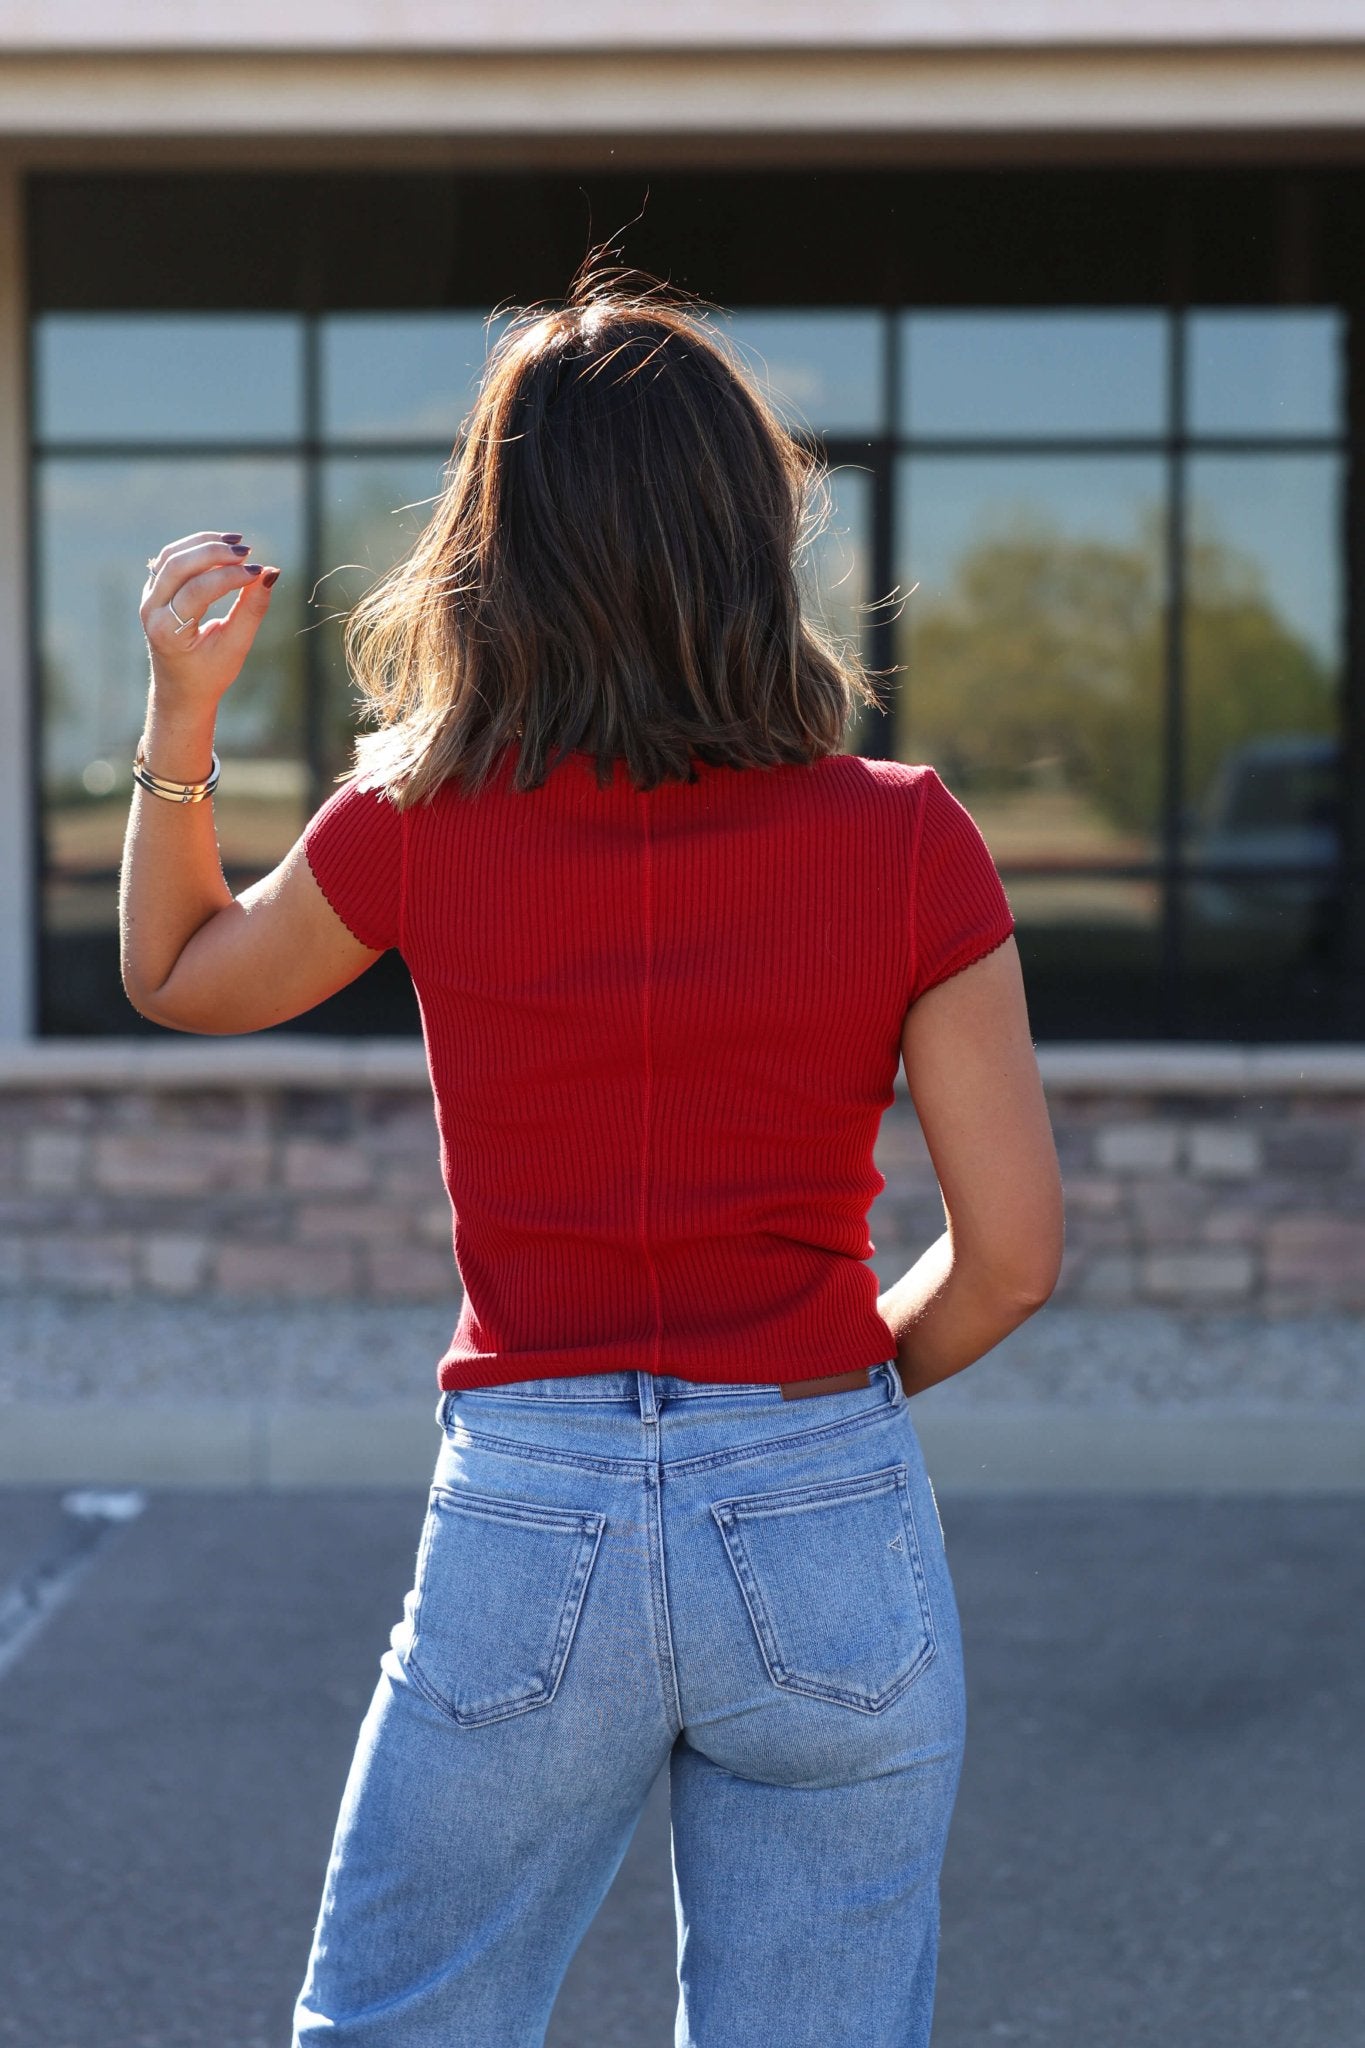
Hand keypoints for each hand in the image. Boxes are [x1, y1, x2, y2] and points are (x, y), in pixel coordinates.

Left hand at [140, 529, 279, 705]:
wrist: (180, 688)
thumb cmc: (210, 672)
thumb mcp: (235, 646)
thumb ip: (251, 609)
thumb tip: (270, 573)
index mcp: (168, 632)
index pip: (197, 590)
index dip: (229, 576)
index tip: (258, 571)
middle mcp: (151, 611)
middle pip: (178, 565)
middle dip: (214, 553)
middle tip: (248, 551)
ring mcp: (148, 598)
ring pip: (171, 555)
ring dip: (204, 544)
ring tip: (237, 543)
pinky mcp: (154, 589)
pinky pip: (171, 558)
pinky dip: (196, 547)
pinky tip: (222, 547)